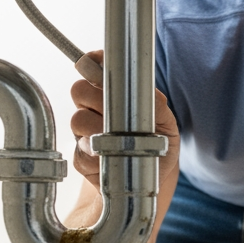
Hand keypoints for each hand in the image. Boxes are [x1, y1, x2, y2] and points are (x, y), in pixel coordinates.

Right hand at [69, 50, 180, 190]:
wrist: (151, 178)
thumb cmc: (158, 144)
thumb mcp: (165, 121)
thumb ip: (155, 102)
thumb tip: (143, 88)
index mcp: (111, 94)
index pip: (92, 66)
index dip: (92, 63)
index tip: (95, 66)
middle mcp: (93, 109)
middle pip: (79, 90)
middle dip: (96, 98)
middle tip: (115, 113)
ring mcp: (84, 132)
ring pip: (78, 120)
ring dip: (98, 129)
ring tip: (118, 140)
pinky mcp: (81, 157)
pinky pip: (81, 151)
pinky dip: (98, 155)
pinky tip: (111, 158)